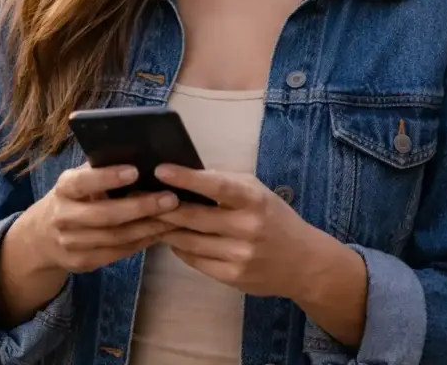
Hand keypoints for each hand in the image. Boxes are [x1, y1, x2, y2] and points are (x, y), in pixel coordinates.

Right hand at [27, 164, 178, 273]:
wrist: (42, 236)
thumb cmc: (74, 197)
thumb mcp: (80, 180)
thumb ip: (102, 169)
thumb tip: (143, 155)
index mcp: (64, 188)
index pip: (83, 182)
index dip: (108, 177)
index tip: (136, 171)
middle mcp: (63, 216)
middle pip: (105, 215)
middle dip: (140, 207)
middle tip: (171, 198)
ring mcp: (70, 243)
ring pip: (116, 238)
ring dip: (148, 228)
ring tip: (174, 216)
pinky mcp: (81, 262)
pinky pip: (117, 253)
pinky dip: (142, 243)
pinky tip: (160, 232)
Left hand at [154, 165, 322, 298]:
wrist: (303, 262)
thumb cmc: (274, 218)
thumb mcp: (258, 192)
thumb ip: (226, 183)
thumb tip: (187, 175)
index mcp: (253, 200)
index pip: (216, 186)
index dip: (186, 178)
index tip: (161, 170)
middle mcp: (247, 228)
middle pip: (193, 217)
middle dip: (164, 207)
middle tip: (143, 198)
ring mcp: (239, 256)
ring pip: (188, 241)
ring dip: (168, 229)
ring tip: (152, 218)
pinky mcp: (232, 277)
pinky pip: (194, 260)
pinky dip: (180, 248)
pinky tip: (174, 239)